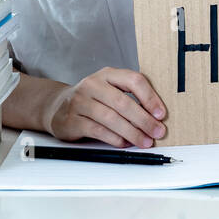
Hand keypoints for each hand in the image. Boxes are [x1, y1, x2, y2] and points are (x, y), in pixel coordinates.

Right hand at [42, 66, 166, 147]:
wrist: (57, 107)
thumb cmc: (92, 99)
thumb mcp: (110, 90)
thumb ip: (130, 98)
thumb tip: (156, 117)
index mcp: (108, 74)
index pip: (133, 80)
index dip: (150, 97)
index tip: (161, 114)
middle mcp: (93, 85)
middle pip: (123, 102)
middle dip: (144, 119)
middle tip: (157, 131)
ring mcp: (80, 101)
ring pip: (111, 118)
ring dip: (132, 132)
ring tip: (145, 141)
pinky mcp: (72, 120)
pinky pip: (98, 131)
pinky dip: (115, 139)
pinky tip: (125, 143)